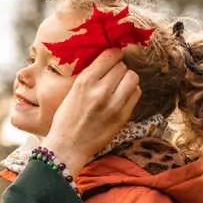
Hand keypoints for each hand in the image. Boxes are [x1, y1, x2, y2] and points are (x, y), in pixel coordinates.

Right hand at [46, 49, 140, 176]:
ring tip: (119, 86)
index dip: (113, 55)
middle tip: (112, 77)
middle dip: (118, 69)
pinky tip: (121, 97)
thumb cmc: (66, 120)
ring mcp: (113, 104)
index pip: (110, 55)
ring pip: (132, 78)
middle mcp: (100, 91)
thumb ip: (90, 77)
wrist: (67, 147)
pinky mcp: (122, 116)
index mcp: (85, 82)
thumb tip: (107, 62)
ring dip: (127, 79)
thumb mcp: (71, 92)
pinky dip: (131, 92)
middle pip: (122, 66)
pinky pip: (136, 94)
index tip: (112, 58)